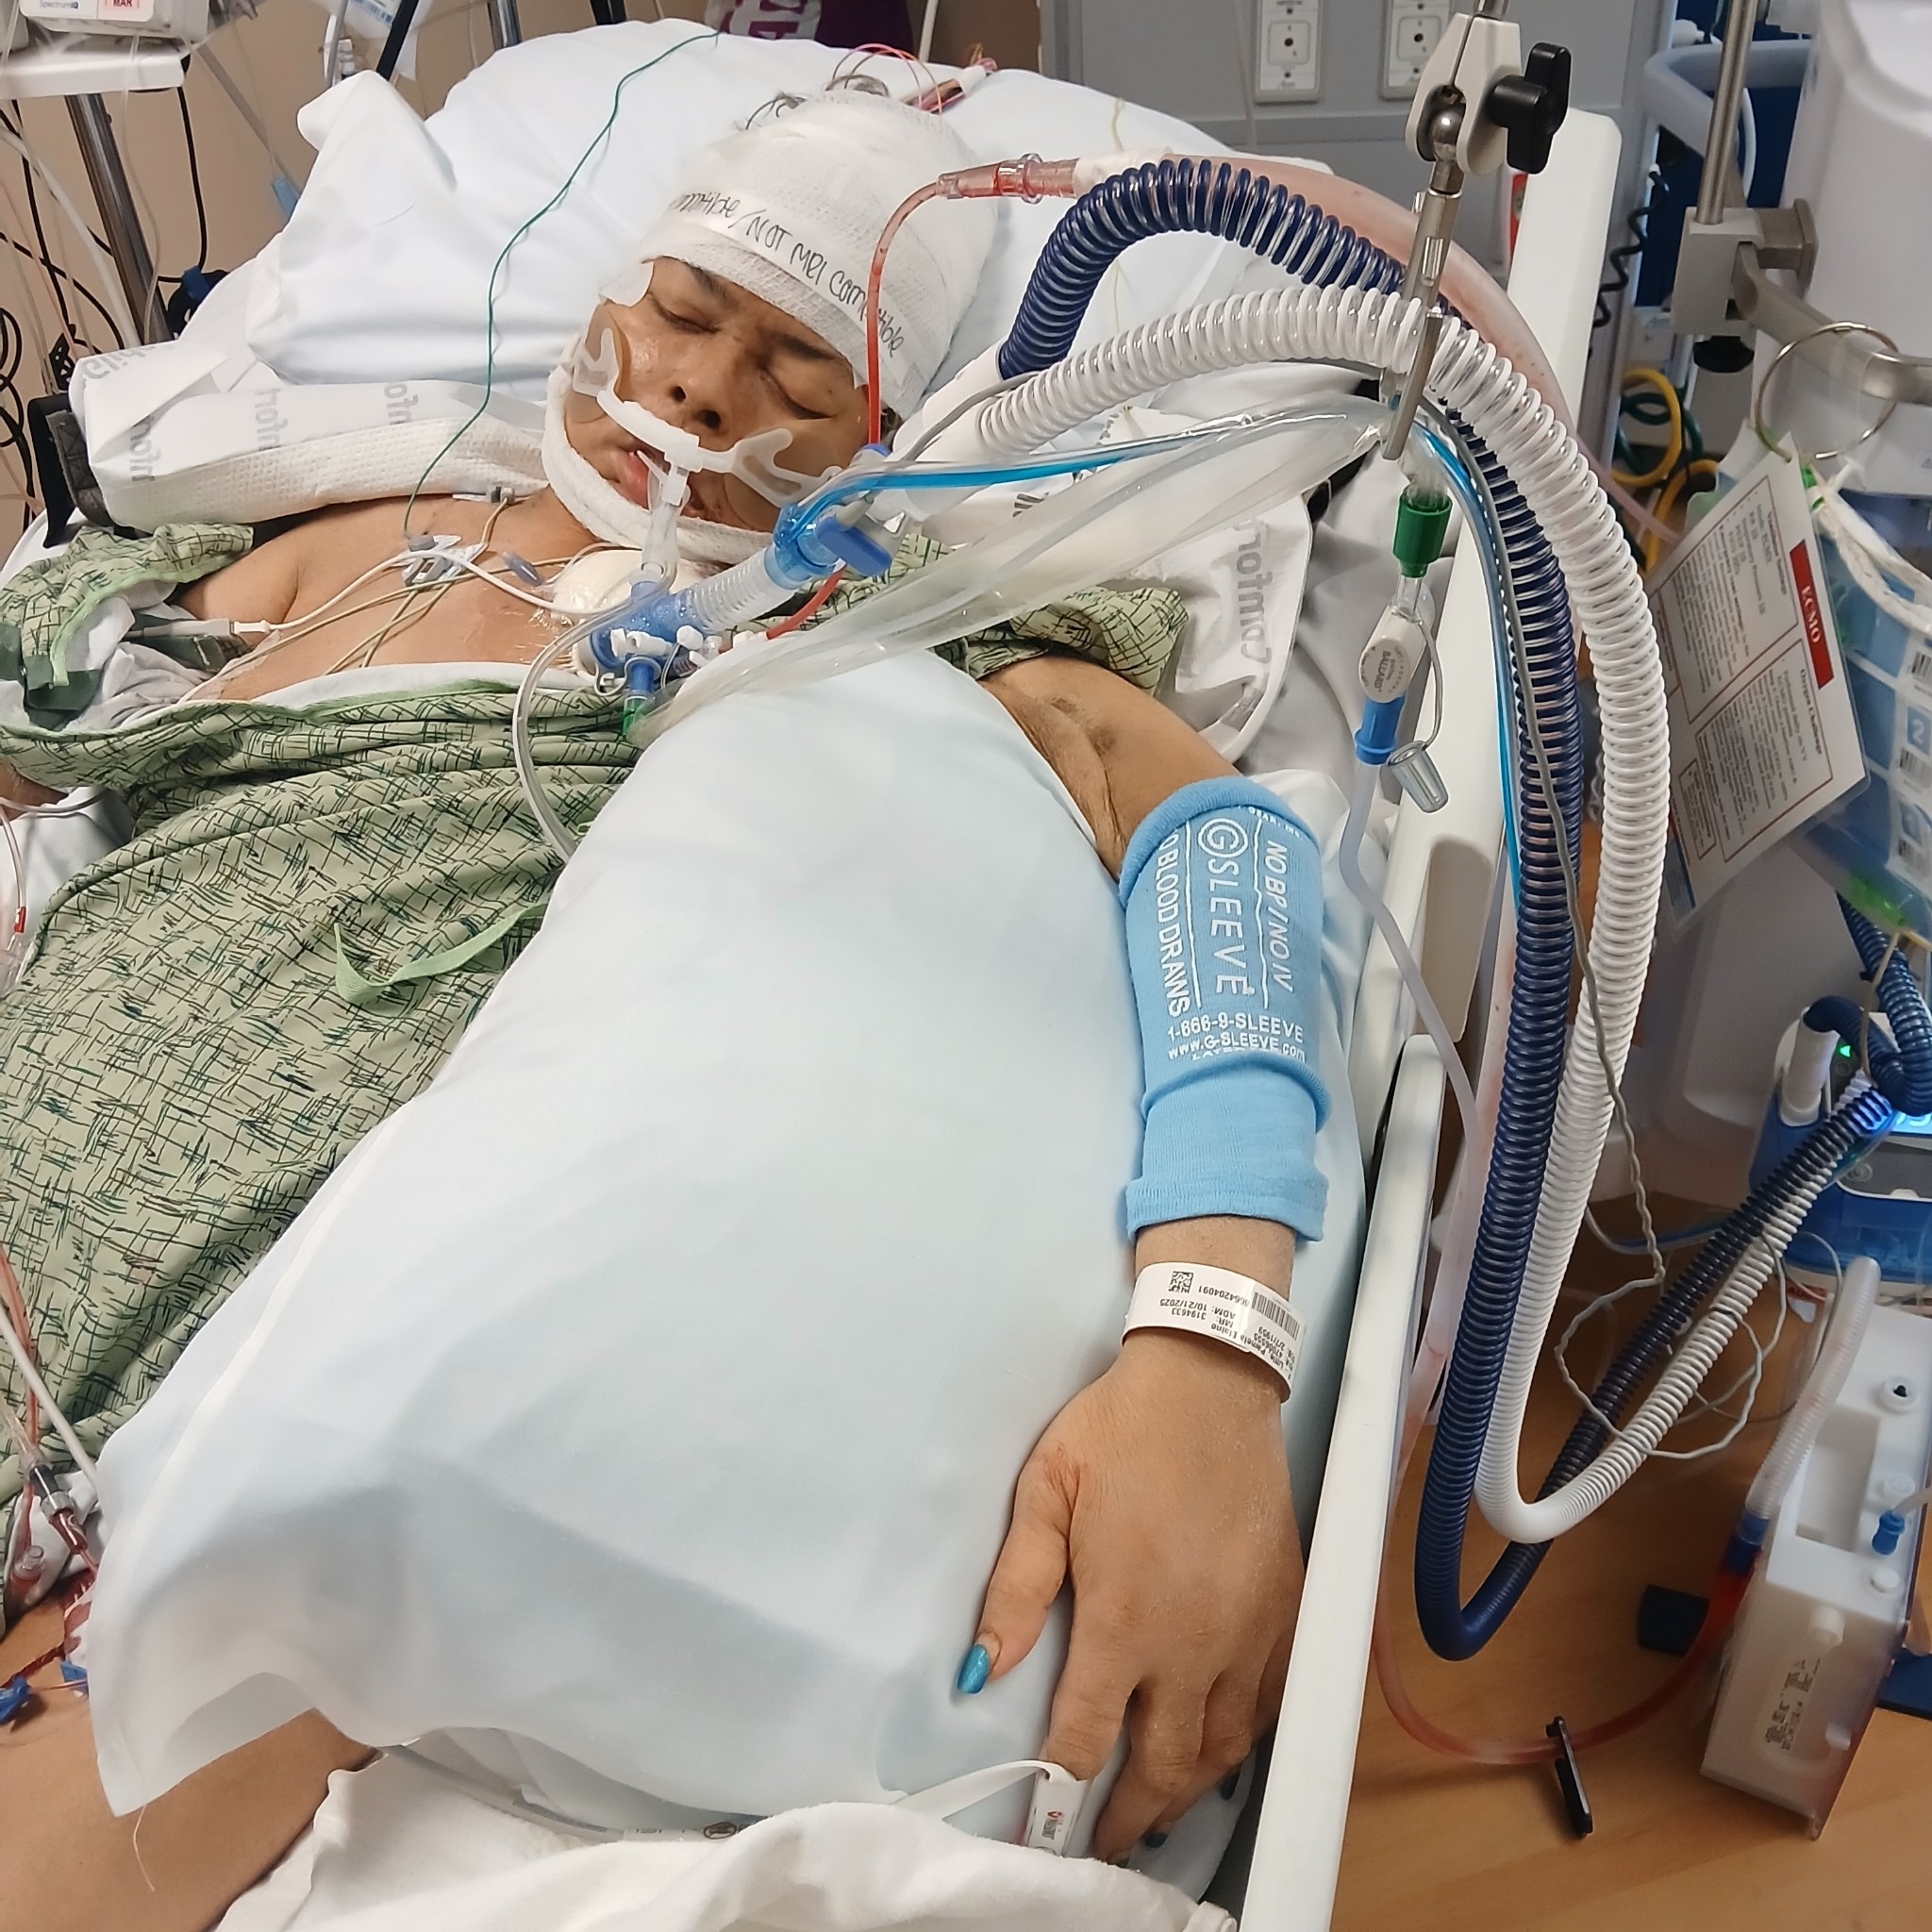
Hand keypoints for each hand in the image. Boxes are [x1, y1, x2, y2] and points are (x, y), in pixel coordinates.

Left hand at [964, 1327, 1302, 1861]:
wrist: (1209, 1380)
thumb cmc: (1117, 1431)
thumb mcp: (1045, 1492)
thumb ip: (1017, 1589)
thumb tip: (982, 1672)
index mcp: (1126, 1618)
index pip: (1086, 1735)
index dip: (1062, 1791)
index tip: (1046, 1828)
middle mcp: (1194, 1642)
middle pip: (1164, 1763)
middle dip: (1131, 1815)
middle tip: (1106, 1842)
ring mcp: (1250, 1631)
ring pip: (1223, 1746)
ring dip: (1187, 1788)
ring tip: (1158, 1808)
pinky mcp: (1287, 1609)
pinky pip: (1269, 1703)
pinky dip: (1242, 1739)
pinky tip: (1219, 1744)